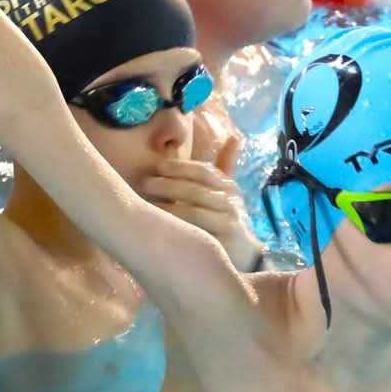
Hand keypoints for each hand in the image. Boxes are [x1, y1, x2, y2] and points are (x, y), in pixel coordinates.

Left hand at [139, 158, 263, 270]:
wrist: (246, 255)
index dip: (181, 167)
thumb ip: (226, 165)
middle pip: (196, 189)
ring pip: (195, 211)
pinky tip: (161, 225)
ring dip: (169, 206)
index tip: (158, 166)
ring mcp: (228, 222)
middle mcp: (230, 202)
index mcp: (228, 186)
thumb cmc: (227, 218)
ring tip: (147, 203)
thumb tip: (235, 136)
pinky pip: (196, 233)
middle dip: (168, 185)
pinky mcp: (223, 243)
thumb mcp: (227, 191)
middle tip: (144, 183)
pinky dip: (178, 227)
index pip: (204, 171)